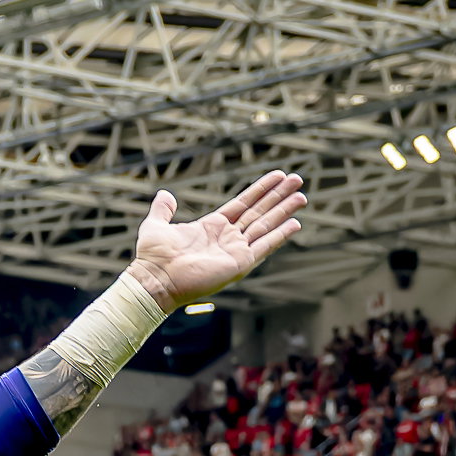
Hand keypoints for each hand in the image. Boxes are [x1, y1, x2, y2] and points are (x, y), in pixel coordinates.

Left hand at [125, 171, 307, 307]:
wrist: (154, 279)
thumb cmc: (152, 258)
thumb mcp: (155, 225)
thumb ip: (163, 209)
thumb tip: (164, 194)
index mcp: (212, 227)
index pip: (243, 204)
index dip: (260, 190)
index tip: (278, 175)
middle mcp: (227, 238)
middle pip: (259, 211)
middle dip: (278, 196)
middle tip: (298, 179)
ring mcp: (235, 250)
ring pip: (265, 225)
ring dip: (284, 211)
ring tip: (302, 196)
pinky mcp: (239, 263)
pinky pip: (264, 247)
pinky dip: (279, 235)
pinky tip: (295, 224)